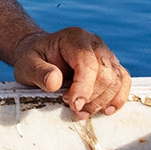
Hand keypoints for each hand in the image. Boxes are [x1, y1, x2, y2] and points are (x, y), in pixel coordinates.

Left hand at [8, 28, 131, 118]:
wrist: (40, 55)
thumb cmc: (33, 59)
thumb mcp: (27, 65)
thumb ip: (39, 72)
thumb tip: (54, 81)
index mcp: (75, 37)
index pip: (87, 63)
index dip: (83, 87)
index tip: (74, 105)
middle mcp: (94, 43)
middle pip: (105, 74)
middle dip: (92, 97)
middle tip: (74, 109)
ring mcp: (106, 54)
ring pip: (116, 80)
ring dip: (103, 101)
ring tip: (83, 112)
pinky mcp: (111, 67)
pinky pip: (123, 82)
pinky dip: (118, 98)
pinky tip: (105, 111)